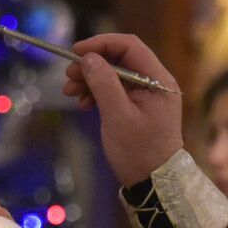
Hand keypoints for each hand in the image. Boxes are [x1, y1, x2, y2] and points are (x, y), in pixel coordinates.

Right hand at [62, 34, 183, 185]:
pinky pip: (114, 90)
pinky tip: (83, 104)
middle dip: (92, 64)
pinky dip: (97, 93)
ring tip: (70, 92)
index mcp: (158, 80)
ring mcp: (146, 95)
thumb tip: (89, 58)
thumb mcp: (118, 116)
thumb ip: (104, 84)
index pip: (129, 46)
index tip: (76, 52)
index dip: (101, 44)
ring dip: (90, 79)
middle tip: (68, 77)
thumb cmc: (139, 151)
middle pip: (120, 59)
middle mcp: (155, 82)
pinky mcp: (137, 107)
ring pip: (114, 74)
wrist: (153, 183)